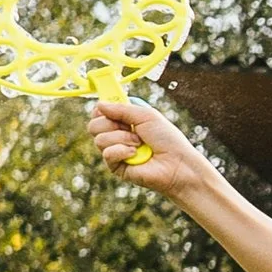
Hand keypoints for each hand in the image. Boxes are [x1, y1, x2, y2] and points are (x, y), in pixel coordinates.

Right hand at [88, 99, 202, 196]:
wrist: (178, 164)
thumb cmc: (167, 139)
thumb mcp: (146, 116)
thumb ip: (121, 108)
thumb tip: (99, 104)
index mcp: (124, 121)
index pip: (99, 113)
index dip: (101, 110)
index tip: (110, 109)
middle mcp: (117, 135)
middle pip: (93, 125)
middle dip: (111, 124)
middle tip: (130, 128)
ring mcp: (116, 152)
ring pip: (99, 139)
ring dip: (122, 138)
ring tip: (139, 143)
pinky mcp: (116, 167)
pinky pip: (107, 154)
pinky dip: (122, 151)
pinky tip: (135, 154)